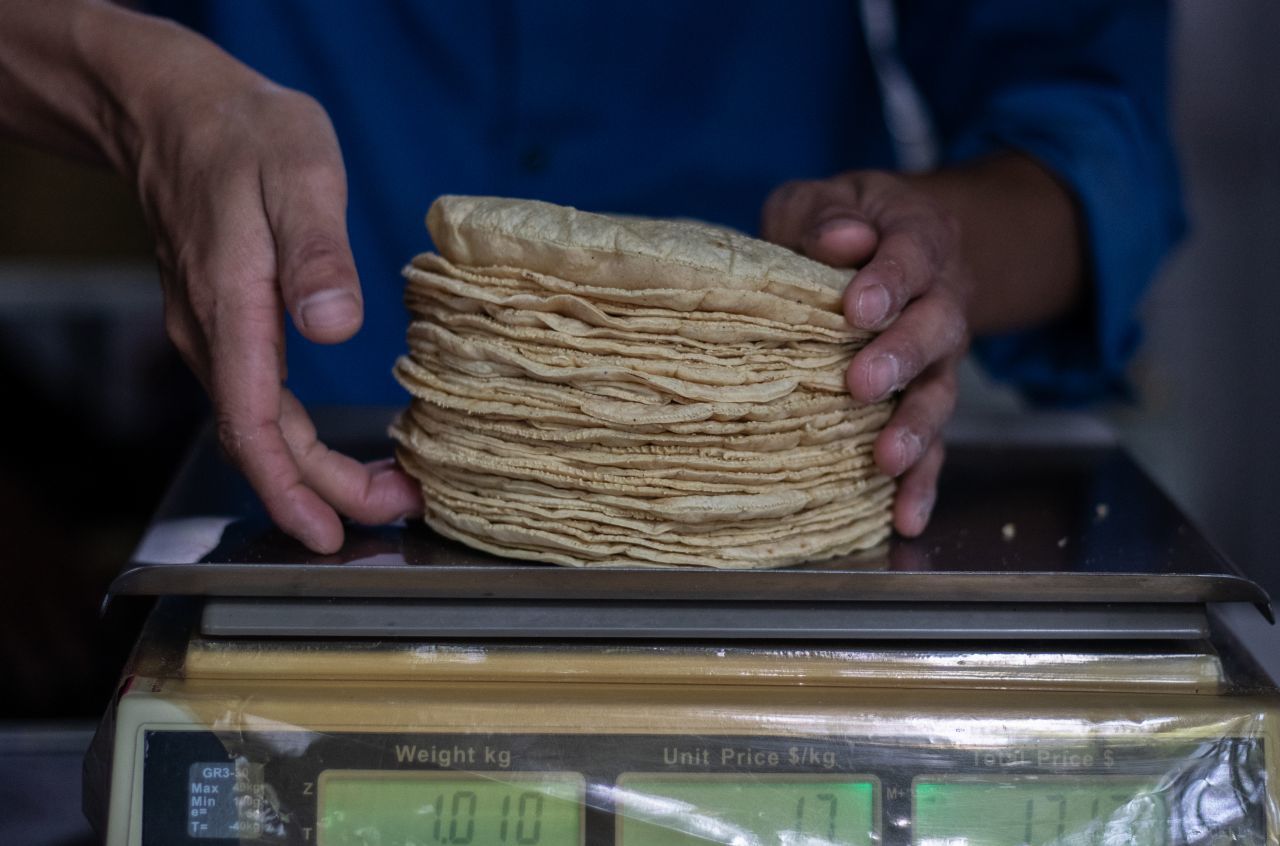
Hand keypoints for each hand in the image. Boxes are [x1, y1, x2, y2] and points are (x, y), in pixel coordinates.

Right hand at [131, 46, 420, 551]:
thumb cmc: (244, 134)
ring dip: (315, 471)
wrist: (176, 108)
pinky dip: (299, 439)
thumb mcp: (298, 175)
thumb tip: (339, 327)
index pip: (253, 423)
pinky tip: (338, 446)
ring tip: (385, 488)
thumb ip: (317, 253)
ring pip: (259, 426)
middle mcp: (213, 334)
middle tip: (395, 511)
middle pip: (260, 442)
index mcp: (231, 305)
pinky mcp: (225, 323)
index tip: (330, 534)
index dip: (292, 488)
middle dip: (323, 492)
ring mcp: (214, 332)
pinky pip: (258, 401)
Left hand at [761, 171, 971, 536]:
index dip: (888, 281)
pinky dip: (924, 482)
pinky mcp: (925, 400)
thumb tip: (843, 239)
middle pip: (936, 329)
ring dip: (917, 428)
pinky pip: (935, 444)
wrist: (897, 242)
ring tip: (887, 460)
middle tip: (863, 383)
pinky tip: (905, 519)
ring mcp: (939, 357)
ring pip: (940, 392)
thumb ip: (823, 215)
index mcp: (916, 241)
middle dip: (902, 357)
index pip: (910, 256)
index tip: (857, 305)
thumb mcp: (822, 199)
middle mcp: (940, 301)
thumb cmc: (844, 224)